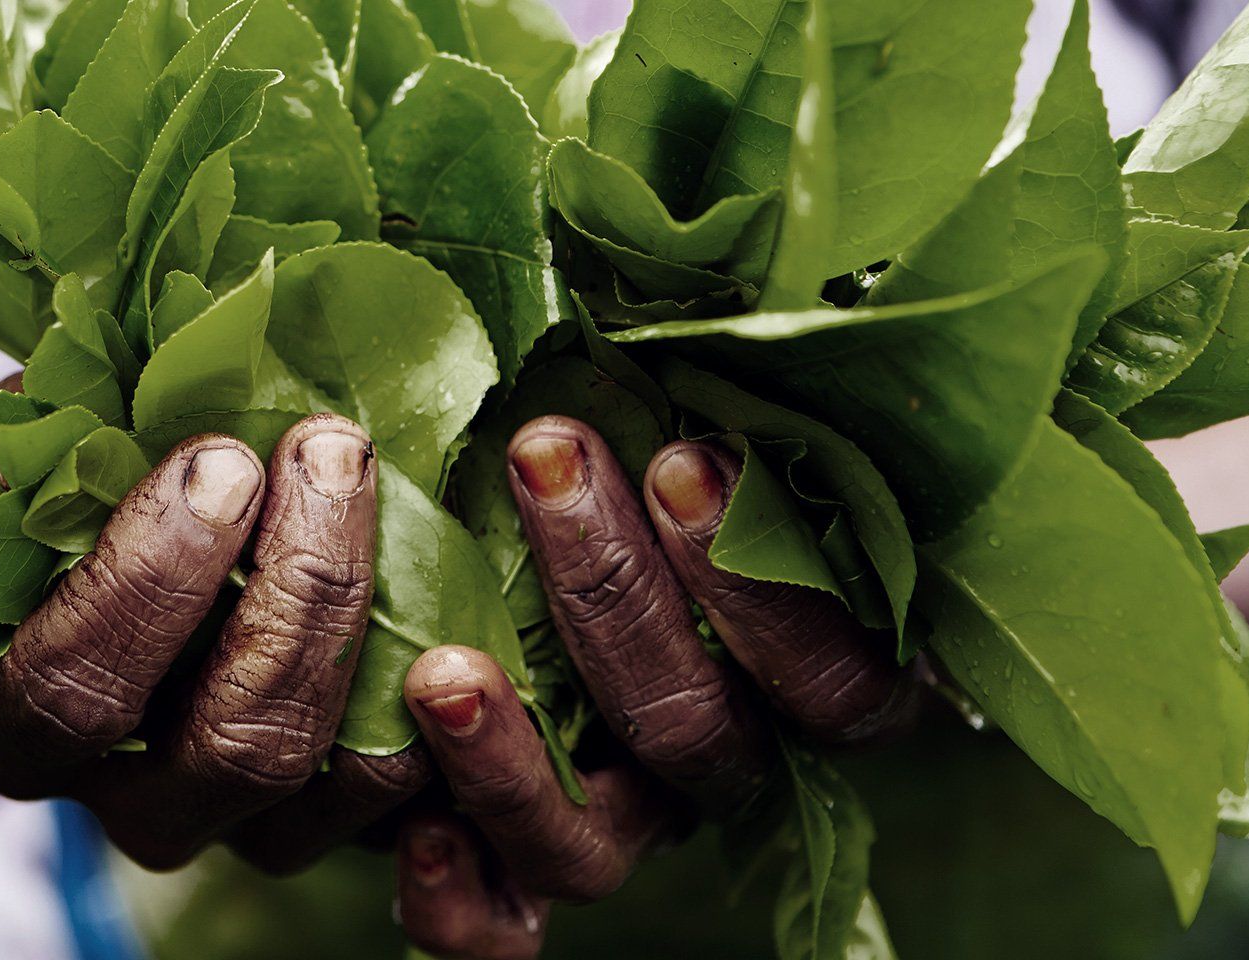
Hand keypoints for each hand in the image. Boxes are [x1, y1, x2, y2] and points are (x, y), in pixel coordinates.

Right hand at [0, 406, 428, 871]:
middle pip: (225, 744)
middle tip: (323, 455)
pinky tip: (448, 596)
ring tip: (375, 488)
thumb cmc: (73, 503)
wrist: (144, 552)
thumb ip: (52, 454)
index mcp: (23, 726)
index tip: (218, 459)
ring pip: (315, 764)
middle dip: (292, 593)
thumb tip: (104, 426)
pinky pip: (389, 788)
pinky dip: (432, 705)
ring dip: (357, 617)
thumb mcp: (39, 466)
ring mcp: (232, 824)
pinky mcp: (322, 821)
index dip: (147, 580)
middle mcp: (128, 799)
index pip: (71, 688)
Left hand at [395, 416, 919, 958]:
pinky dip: (459, 903)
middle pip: (692, 736)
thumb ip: (735, 396)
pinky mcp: (509, 866)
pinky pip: (498, 931)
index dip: (762, 590)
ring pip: (590, 846)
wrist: (512, 534)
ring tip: (440, 667)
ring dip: (514, 760)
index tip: (682, 459)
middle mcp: (715, 763)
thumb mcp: (697, 411)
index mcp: (804, 677)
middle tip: (541, 459)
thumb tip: (740, 319)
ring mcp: (615, 822)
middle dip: (613, 595)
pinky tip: (417, 840)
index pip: (831, 681)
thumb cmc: (634, 446)